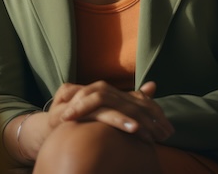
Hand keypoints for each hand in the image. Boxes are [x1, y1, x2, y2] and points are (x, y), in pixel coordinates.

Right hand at [47, 80, 173, 142]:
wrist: (50, 132)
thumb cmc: (81, 123)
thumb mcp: (108, 114)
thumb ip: (129, 100)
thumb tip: (153, 85)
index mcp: (103, 92)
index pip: (131, 98)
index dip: (151, 111)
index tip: (167, 127)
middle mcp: (91, 90)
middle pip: (122, 98)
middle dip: (144, 116)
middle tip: (163, 133)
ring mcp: (78, 97)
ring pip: (108, 102)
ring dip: (129, 117)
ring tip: (147, 130)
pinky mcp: (70, 109)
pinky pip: (95, 113)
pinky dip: (114, 119)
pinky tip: (131, 128)